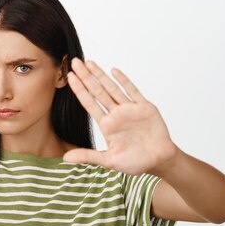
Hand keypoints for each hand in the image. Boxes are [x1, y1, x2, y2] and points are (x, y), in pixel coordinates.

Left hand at [63, 57, 177, 175]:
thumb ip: (88, 156)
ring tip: (89, 62)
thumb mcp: (108, 161)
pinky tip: (114, 71)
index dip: (79, 90)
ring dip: (101, 75)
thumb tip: (65, 158)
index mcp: (107, 125)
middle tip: (74, 62)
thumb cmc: (135, 162)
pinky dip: (124, 81)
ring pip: (112, 88)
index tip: (70, 77)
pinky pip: (133, 92)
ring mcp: (130, 109)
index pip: (89, 104)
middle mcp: (116, 114)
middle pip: (98, 92)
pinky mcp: (145, 108)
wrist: (159, 161)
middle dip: (86, 77)